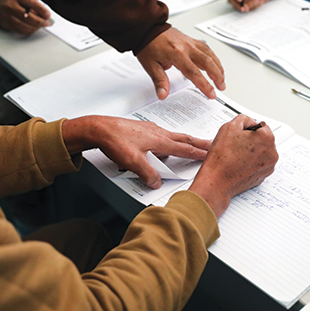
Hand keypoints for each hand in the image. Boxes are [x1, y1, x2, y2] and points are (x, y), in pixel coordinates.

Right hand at [0, 0, 50, 34]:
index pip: (31, 2)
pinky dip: (29, 30)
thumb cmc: (15, 2)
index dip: (41, 9)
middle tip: (47, 23)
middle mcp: (11, 5)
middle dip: (39, 21)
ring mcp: (8, 15)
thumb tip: (45, 15)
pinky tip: (33, 28)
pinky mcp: (7, 24)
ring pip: (23, 25)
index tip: (48, 15)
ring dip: (35, 27)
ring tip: (40, 26)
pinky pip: (20, 30)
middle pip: (27, 16)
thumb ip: (34, 5)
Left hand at [62, 116, 210, 188]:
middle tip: (210, 144)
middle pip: (183, 138)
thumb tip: (156, 182)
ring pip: (171, 137)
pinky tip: (161, 146)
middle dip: (198, 143)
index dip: (199, 153)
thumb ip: (148, 173)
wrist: (98, 128)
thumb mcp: (133, 162)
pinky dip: (167, 141)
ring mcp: (149, 130)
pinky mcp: (141, 130)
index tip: (210, 154)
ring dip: (182, 141)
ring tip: (188, 147)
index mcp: (160, 140)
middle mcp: (157, 133)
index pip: (185, 148)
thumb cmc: (115, 140)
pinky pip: (159, 136)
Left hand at [136, 28, 225, 100]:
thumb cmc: (148, 46)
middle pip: (208, 63)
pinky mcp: (192, 40)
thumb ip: (160, 81)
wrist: (147, 29)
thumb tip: (163, 95)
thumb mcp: (151, 66)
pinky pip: (207, 49)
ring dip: (218, 67)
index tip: (211, 94)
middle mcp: (186, 47)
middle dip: (217, 77)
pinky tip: (216, 65)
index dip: (204, 85)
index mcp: (177, 54)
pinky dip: (214, 58)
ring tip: (221, 79)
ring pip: (210, 55)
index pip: (194, 73)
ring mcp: (190, 42)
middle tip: (221, 88)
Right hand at [189, 114, 277, 216]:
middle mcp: (272, 153)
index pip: (260, 126)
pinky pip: (258, 165)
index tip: (238, 136)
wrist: (217, 180)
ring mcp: (268, 166)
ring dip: (251, 152)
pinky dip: (250, 163)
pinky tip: (238, 165)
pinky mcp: (263, 176)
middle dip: (250, 141)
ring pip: (260, 153)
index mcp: (267, 138)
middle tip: (235, 146)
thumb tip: (249, 122)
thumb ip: (244, 119)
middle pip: (262, 140)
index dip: (247, 129)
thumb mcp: (230, 126)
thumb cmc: (222, 156)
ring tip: (235, 156)